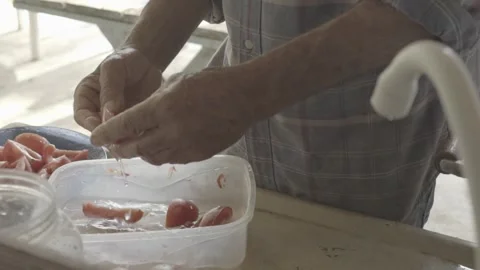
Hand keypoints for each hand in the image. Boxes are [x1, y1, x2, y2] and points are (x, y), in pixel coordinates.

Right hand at [74, 47, 162, 130]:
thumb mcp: (114, 69)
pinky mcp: (133, 123)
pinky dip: (139, 136)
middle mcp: (97, 112)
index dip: (92, 125)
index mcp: (85, 97)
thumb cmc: (124, 60)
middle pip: (99, 130)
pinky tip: (148, 134)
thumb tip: (108, 114)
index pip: (82, 116)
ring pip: (116, 135)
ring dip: (125, 139)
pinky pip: (133, 134)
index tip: (105, 129)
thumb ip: (110, 90)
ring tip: (137, 137)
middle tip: (124, 138)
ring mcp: (115, 119)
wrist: (146, 61)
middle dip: (110, 136)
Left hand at [90, 69, 253, 164]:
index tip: (95, 137)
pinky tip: (160, 149)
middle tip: (113, 146)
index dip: (107, 132)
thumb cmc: (212, 83)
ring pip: (153, 157)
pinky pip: (172, 160)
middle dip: (120, 147)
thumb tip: (142, 116)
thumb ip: (157, 101)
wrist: (245, 98)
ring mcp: (186, 146)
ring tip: (136, 147)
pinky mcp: (198, 155)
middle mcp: (171, 130)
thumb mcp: (178, 82)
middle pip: (136, 147)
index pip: (126, 124)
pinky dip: (161, 155)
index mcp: (163, 107)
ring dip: (141, 153)